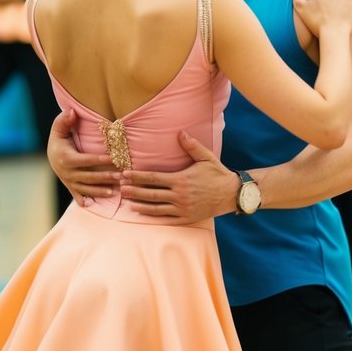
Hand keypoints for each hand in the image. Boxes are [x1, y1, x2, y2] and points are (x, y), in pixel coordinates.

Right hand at [47, 110, 120, 205]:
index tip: (113, 159)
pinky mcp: (71, 187)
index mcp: (66, 158)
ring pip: (86, 188)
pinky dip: (86, 200)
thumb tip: (71, 111)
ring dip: (100, 191)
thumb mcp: (59, 128)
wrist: (51, 155)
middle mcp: (67, 172)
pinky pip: (79, 196)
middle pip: (89, 177)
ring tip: (115, 192)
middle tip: (120, 177)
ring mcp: (69, 181)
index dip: (100, 160)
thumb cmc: (60, 139)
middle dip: (105, 177)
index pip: (86, 160)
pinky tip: (95, 204)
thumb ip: (65, 120)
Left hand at [120, 132, 238, 223]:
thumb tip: (180, 133)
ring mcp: (182, 208)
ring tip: (127, 202)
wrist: (231, 194)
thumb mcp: (206, 157)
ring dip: (140, 204)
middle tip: (120, 188)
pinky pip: (165, 218)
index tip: (125, 175)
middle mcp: (179, 195)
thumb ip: (191, 146)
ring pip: (155, 208)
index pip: (153, 178)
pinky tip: (142, 213)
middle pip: (151, 194)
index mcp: (181, 180)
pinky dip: (152, 216)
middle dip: (133, 190)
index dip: (137, 177)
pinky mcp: (186, 218)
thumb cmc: (217, 173)